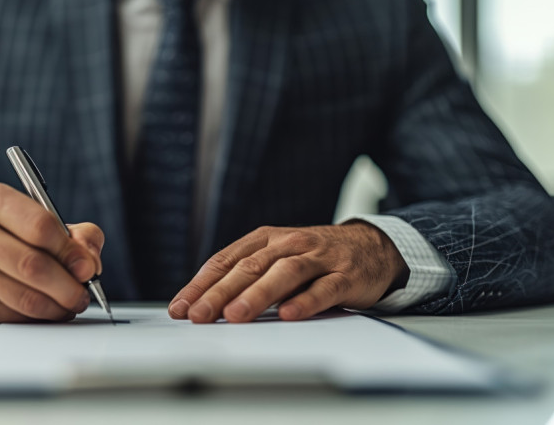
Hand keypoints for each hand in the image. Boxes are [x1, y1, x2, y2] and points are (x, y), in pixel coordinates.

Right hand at [0, 182, 103, 326]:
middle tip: (83, 292)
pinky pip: (16, 317)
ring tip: (71, 302)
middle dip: (69, 285)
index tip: (86, 266)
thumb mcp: (35, 216)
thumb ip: (75, 233)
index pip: (40, 226)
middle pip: (33, 266)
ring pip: (26, 299)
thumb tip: (89, 263)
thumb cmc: (2, 233)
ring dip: (59, 306)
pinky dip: (40, 318)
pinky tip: (47, 309)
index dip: (70, 251)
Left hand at [168, 222, 408, 322]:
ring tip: (236, 314)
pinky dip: (305, 301)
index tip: (182, 308)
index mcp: (266, 239)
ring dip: (258, 295)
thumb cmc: (314, 258)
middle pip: (250, 267)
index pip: (226, 261)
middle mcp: (289, 244)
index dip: (201, 284)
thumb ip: (246, 276)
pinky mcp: (345, 276)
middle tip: (199, 315)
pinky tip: (288, 315)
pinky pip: (324, 288)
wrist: (371, 247)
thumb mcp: (276, 258)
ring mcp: (318, 259)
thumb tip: (202, 303)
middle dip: (220, 293)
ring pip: (284, 273)